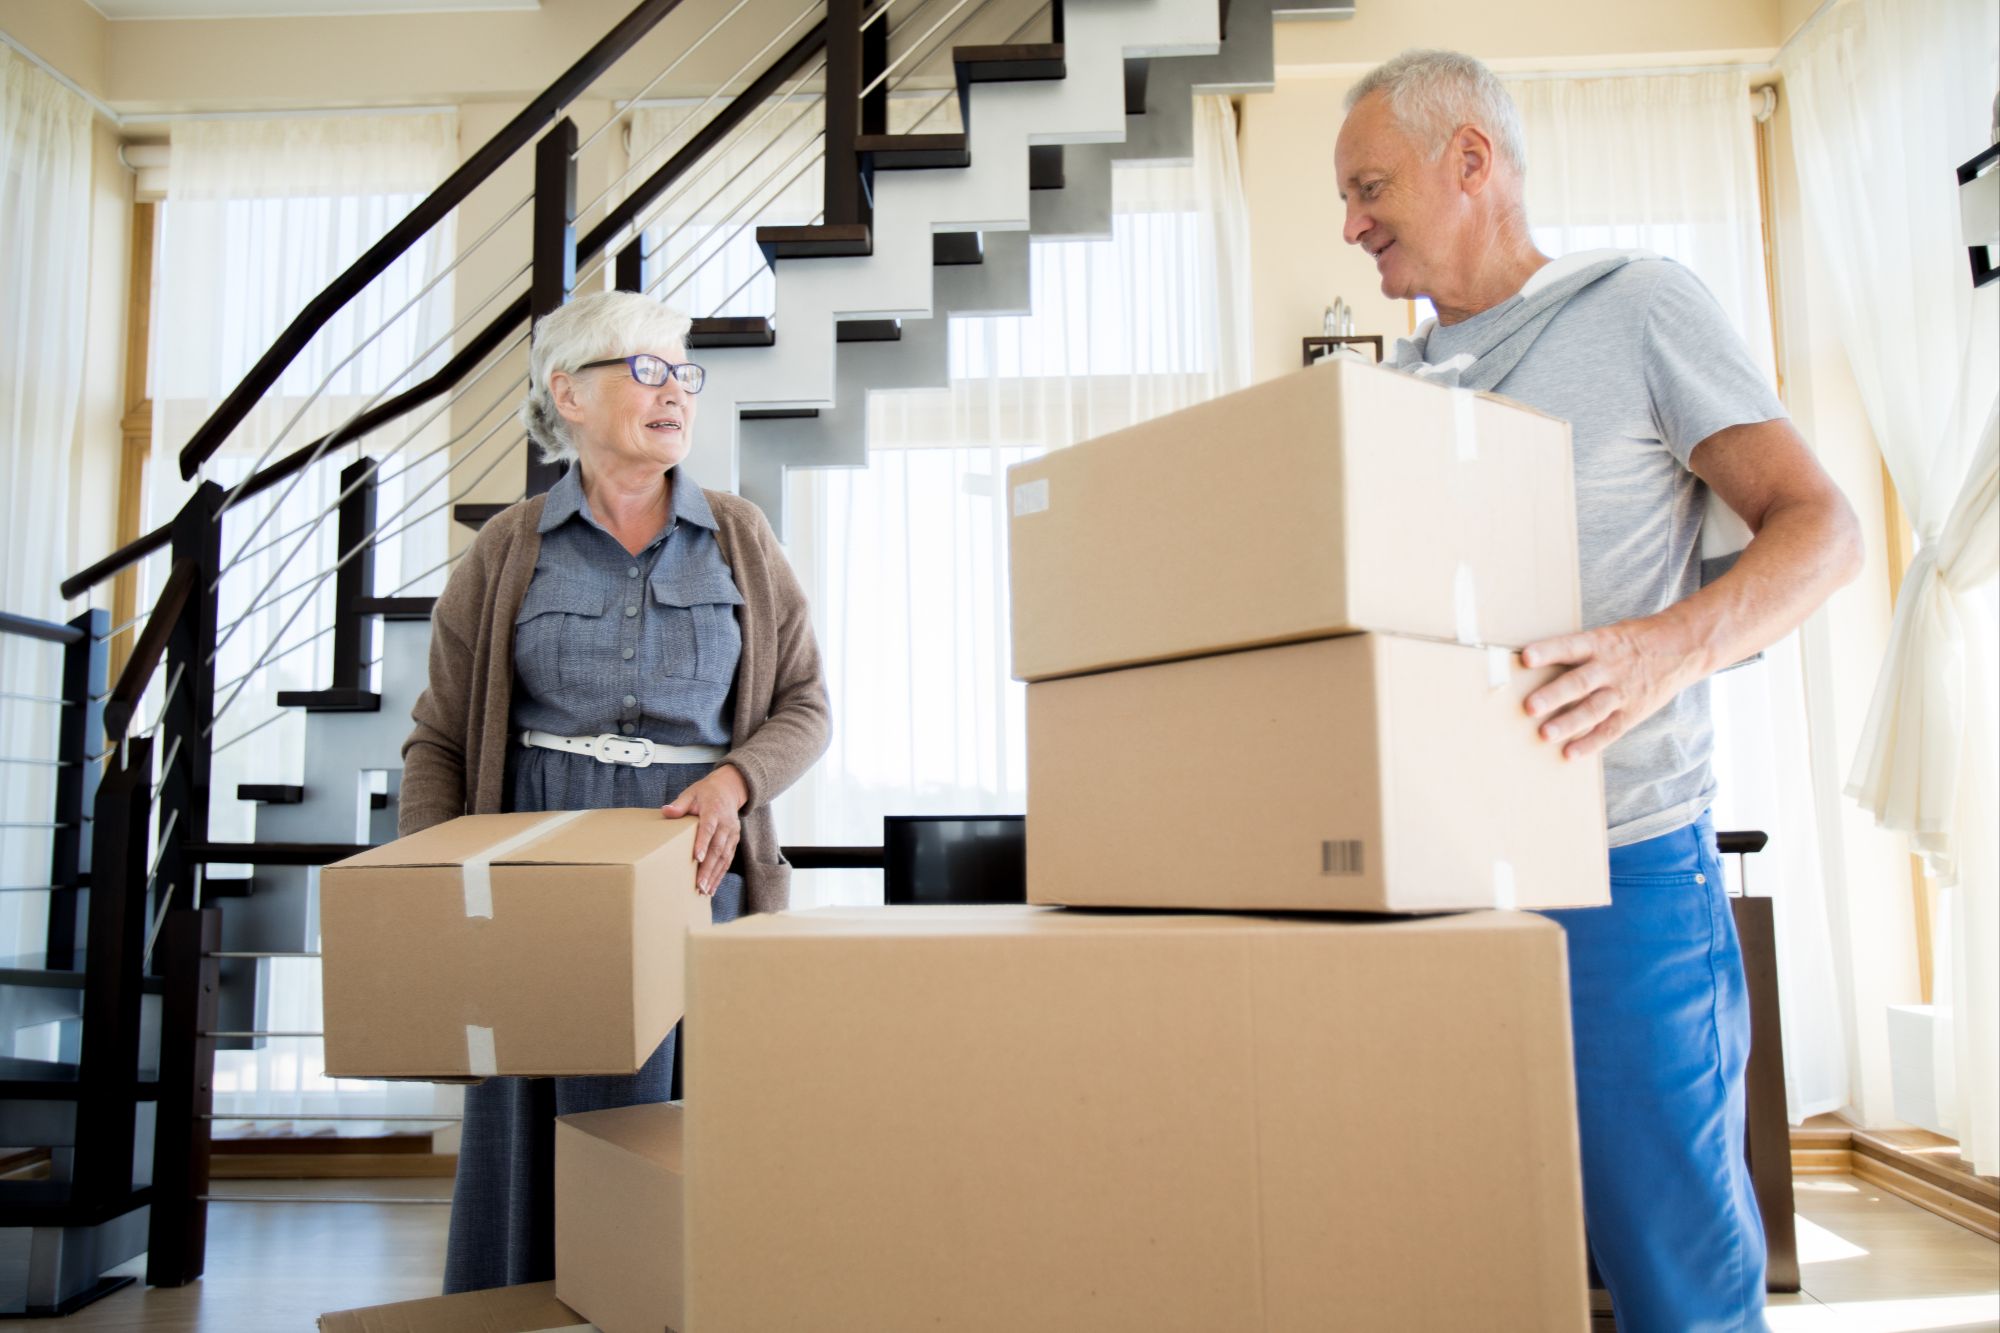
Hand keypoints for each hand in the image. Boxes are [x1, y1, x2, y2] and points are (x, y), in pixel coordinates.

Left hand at [661, 764, 748, 895]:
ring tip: (704, 891)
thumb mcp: (691, 793)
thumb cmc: (705, 793)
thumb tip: (666, 811)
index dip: (703, 843)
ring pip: (724, 857)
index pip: (708, 828)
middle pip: (717, 848)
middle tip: (699, 884)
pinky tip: (712, 887)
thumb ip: (680, 805)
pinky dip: (720, 874)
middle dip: (708, 868)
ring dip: (714, 875)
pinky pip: (728, 860)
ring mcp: (732, 834)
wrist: (729, 789)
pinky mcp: (734, 841)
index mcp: (714, 811)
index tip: (697, 858)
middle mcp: (726, 824)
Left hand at [1519, 617, 1698, 760]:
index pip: (1570, 646)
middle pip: (1580, 682)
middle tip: (1529, 707)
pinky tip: (1570, 754)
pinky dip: (1590, 743)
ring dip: (1569, 724)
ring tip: (1545, 735)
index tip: (1526, 657)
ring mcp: (1623, 692)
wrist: (1682, 647)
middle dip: (1554, 695)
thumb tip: (1534, 666)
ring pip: (1593, 709)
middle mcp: (1610, 668)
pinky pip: (1610, 730)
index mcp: (1600, 643)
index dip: (1549, 651)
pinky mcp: (1633, 712)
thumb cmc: (1631, 641)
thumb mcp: (1607, 635)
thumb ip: (1578, 651)